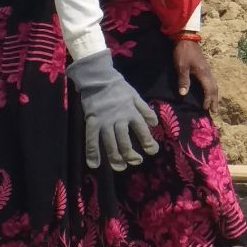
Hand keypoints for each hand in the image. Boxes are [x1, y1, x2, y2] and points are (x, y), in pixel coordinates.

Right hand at [66, 50, 158, 171]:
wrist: (99, 79)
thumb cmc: (119, 88)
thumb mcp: (136, 96)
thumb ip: (145, 110)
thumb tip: (155, 124)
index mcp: (131, 112)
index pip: (142, 130)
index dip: (148, 142)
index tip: (152, 151)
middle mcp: (119, 119)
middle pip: (125, 141)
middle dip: (131, 154)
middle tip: (136, 162)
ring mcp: (104, 121)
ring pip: (110, 143)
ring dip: (115, 157)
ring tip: (120, 167)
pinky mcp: (92, 122)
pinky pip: (91, 139)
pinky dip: (92, 152)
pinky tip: (94, 164)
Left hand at [174, 40, 218, 110]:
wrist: (186, 39)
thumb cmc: (183, 53)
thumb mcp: (181, 66)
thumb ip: (183, 80)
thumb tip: (183, 94)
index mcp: (203, 73)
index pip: (208, 90)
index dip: (208, 100)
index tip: (205, 109)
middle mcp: (208, 72)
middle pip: (214, 88)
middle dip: (215, 100)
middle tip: (214, 111)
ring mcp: (208, 69)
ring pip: (214, 84)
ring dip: (215, 95)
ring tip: (214, 104)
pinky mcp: (205, 68)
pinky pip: (212, 81)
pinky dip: (212, 89)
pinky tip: (209, 91)